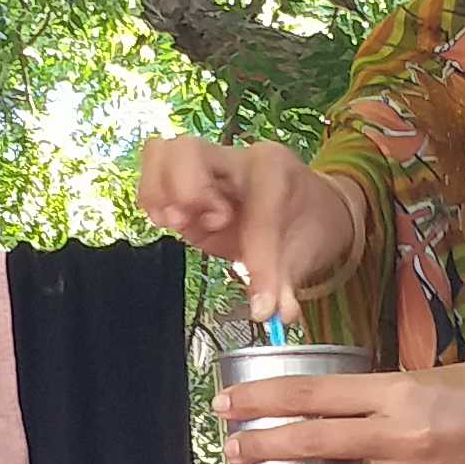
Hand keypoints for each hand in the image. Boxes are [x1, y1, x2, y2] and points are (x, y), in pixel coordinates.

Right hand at [135, 135, 363, 328]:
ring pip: (162, 152)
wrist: (312, 207)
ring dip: (160, 193)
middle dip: (186, 192)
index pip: (256, 211)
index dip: (258, 260)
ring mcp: (207, 168)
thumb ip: (287, 284)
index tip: (263, 303)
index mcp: (275, 171)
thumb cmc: (308, 226)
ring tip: (179, 224)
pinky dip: (151, 197)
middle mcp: (236, 159)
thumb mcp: (306, 256)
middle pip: (188, 149)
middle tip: (204, 227)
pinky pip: (153, 169)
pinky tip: (170, 222)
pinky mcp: (185, 184)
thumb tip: (274, 314)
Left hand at [219, 359, 464, 463]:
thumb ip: (376, 395)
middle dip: (262, 448)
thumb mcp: (423, 375)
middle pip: (313, 444)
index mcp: (394, 394)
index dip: (264, 399)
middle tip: (228, 452)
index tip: (227, 403)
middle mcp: (400, 439)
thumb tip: (327, 406)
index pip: (313, 394)